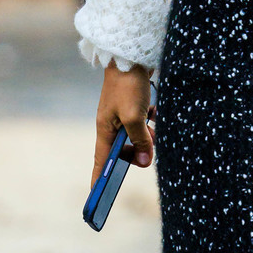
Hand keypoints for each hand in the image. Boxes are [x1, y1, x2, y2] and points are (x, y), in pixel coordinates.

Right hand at [92, 61, 153, 187]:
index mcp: (105, 129)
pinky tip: (156, 110)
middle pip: (125, 150)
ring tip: (153, 121)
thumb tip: (145, 161)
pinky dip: (152, 120)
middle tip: (150, 145)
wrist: (131, 55)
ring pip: (138, 136)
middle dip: (140, 150)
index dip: (98, 179)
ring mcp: (122, 115)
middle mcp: (111, 124)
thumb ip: (141, 140)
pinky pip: (144, 122)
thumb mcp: (135, 117)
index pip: (100, 161)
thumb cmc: (129, 86)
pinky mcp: (133, 106)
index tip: (96, 197)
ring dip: (149, 134)